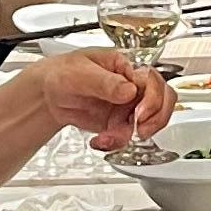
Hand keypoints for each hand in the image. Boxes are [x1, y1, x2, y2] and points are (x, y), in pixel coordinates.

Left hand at [31, 43, 173, 150]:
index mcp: (125, 67)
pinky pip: (129, 136)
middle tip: (139, 130)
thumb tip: (129, 89)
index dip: (152, 100)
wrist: (47, 94)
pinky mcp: (118, 123)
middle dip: (155, 119)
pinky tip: (100, 141)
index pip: (153, 81)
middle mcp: (131, 86)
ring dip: (129, 135)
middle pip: (163, 101)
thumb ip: (106, 82)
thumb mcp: (80, 73)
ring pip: (148, 123)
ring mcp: (127, 106)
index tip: (139, 114)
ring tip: (107, 137)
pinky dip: (116, 143)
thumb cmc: (62, 73)